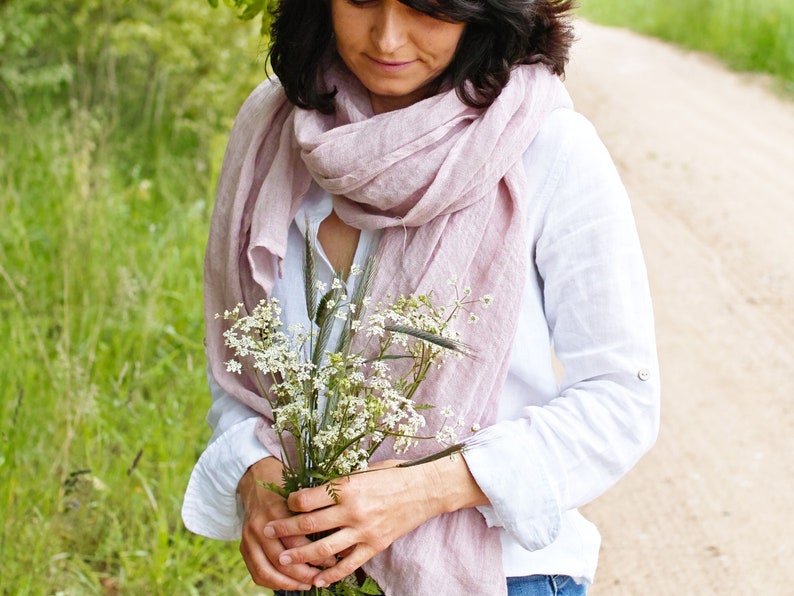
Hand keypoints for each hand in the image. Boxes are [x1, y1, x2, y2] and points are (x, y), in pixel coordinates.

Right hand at [238, 457, 332, 589]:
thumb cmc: (285, 485)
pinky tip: (289, 585)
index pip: (297, 542)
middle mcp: (260, 525)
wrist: (255, 476)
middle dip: (303, 574)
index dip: (317, 555)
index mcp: (277, 511)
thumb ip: (316, 514)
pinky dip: (272, 583)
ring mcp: (248, 537)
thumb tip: (340, 538)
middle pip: (282, 560)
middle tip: (321, 578)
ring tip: (306, 585)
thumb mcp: (302, 493)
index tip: (333, 561)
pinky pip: (256, 572)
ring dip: (288, 583)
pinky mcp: (243, 545)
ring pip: (267, 571)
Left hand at [264, 455, 487, 588]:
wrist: (425, 489)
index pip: (308, 498)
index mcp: (348, 487)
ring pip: (324, 548)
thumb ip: (339, 483)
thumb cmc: (393, 474)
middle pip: (309, 524)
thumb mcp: (363, 470)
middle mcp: (353, 510)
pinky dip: (332, 574)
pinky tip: (317, 580)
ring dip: (300, 555)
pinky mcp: (375, 545)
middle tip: (267, 531)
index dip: (291, 501)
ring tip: (283, 559)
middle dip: (285, 528)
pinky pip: (349, 564)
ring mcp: (364, 530)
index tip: (285, 502)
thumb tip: (313, 491)